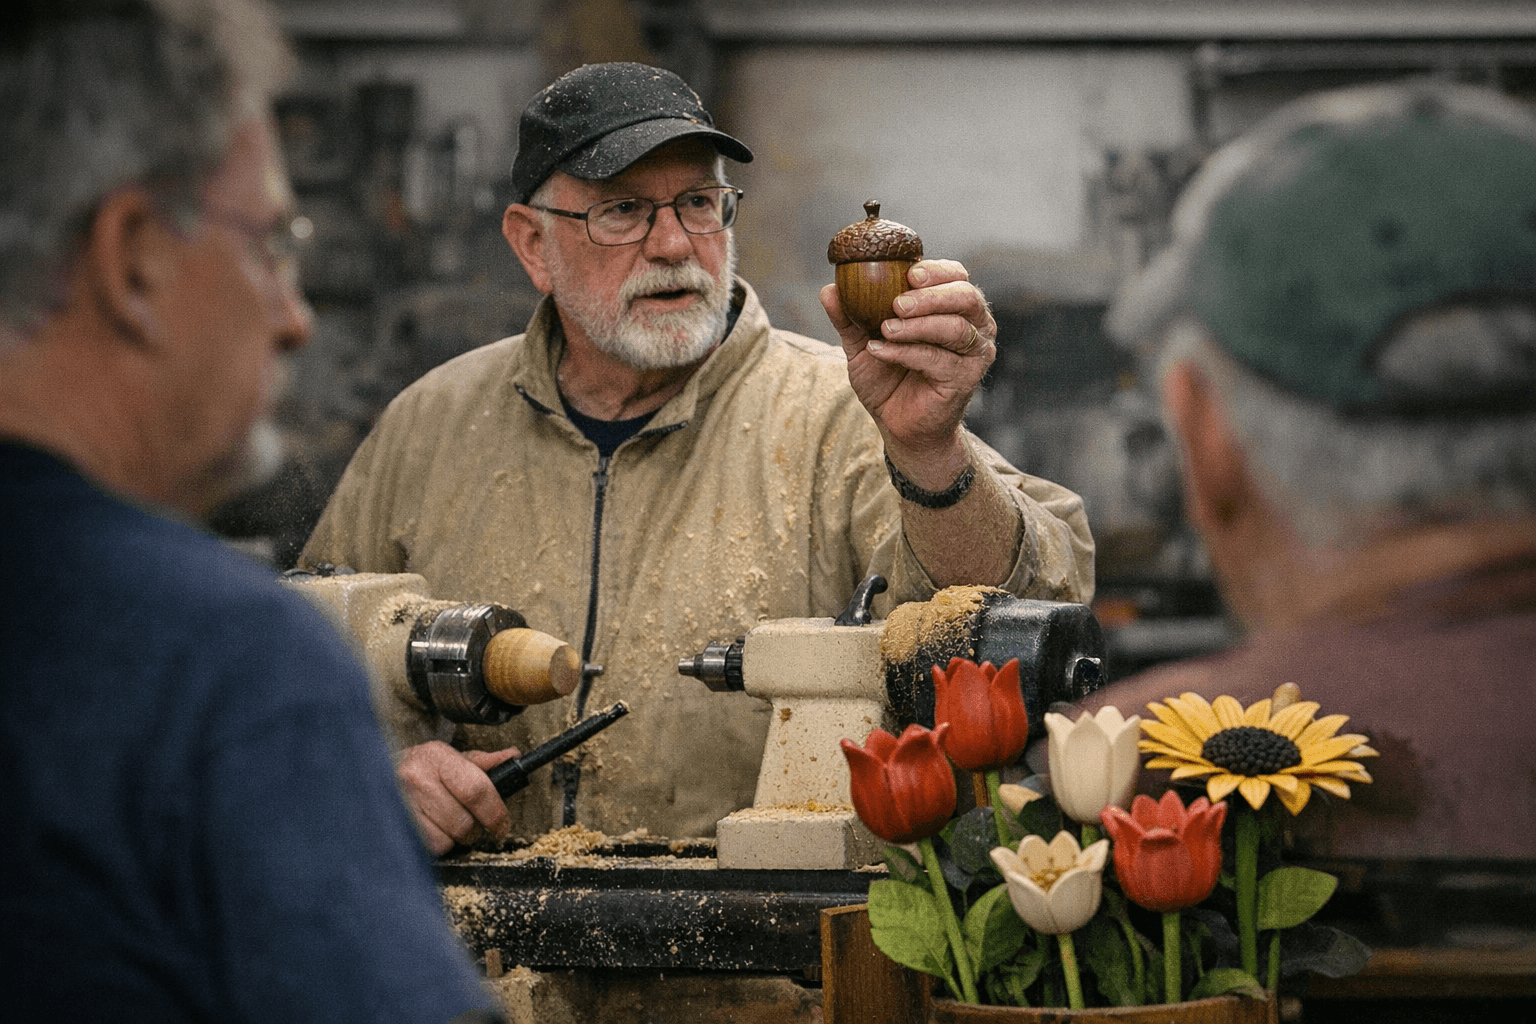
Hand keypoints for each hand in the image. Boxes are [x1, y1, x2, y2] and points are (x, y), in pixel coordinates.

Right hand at [396, 740, 518, 854]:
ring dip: (454, 839)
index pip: (476, 790)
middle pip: (463, 822)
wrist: (370, 772)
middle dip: (476, 829)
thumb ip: (482, 762)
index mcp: (437, 756)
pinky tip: (432, 829)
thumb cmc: (419, 768)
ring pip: (446, 840)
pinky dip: (436, 844)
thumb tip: (514, 757)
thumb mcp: (449, 757)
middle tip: (473, 824)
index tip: (502, 824)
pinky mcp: (392, 826)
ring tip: (448, 824)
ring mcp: (401, 804)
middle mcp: (416, 778)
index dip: (495, 812)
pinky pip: (427, 849)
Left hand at [821, 259, 995, 475]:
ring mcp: (973, 353)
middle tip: (898, 303)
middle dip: (930, 296)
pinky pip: (937, 359)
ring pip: (955, 328)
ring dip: (917, 326)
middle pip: (966, 297)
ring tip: (885, 329)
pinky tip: (881, 350)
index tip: (909, 274)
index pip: (957, 276)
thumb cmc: (888, 378)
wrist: (898, 424)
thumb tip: (828, 289)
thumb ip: (849, 317)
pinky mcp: (964, 378)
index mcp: (954, 307)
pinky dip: (906, 352)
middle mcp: (974, 326)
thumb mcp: (863, 343)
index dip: (937, 271)